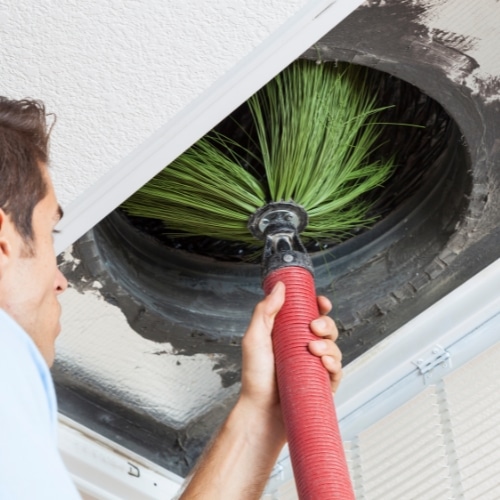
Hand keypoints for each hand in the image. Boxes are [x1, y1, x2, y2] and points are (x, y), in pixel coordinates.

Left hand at [239, 281, 342, 439]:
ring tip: (314, 349)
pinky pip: (337, 370)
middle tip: (314, 328)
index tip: (321, 302)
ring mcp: (314, 366)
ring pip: (334, 347)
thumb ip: (265, 311)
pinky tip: (325, 363)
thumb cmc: (255, 377)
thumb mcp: (255, 338)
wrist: (261, 412)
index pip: (310, 314)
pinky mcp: (322, 384)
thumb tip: (280, 287)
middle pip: (326, 328)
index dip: (319, 306)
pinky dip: (335, 364)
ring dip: (329, 343)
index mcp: (289, 334)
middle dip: (326, 323)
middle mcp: (303, 348)